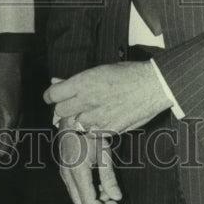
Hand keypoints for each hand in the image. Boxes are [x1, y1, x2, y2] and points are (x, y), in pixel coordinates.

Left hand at [44, 62, 170, 133]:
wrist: (152, 85)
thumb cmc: (128, 74)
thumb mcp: (99, 70)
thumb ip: (75, 80)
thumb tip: (56, 81)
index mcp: (82, 82)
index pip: (53, 94)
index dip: (51, 96)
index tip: (54, 97)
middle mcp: (86, 100)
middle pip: (60, 111)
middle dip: (64, 109)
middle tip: (73, 106)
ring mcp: (97, 116)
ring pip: (74, 124)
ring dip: (79, 120)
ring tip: (90, 113)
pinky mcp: (108, 129)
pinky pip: (90, 133)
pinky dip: (93, 130)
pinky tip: (101, 121)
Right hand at [55, 125, 121, 203]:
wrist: (72, 120)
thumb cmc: (90, 133)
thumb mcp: (103, 152)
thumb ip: (109, 177)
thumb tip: (117, 198)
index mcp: (78, 172)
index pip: (89, 203)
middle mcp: (68, 176)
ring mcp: (64, 174)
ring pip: (78, 200)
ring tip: (111, 197)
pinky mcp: (65, 172)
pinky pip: (76, 191)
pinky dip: (89, 195)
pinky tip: (101, 189)